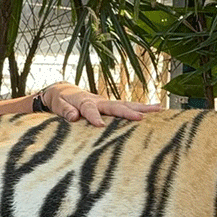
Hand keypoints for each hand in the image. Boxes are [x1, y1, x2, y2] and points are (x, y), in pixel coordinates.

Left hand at [41, 82, 161, 126]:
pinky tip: (157, 110)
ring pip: (126, 104)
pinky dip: (141, 108)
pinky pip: (127, 106)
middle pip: (115, 105)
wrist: (64, 91)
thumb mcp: (58, 105)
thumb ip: (65, 111)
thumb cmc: (60, 100)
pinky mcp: (111, 106)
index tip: (100, 125)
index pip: (89, 109)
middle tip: (141, 117)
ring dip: (142, 107)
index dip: (94, 117)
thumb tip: (73, 116)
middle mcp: (98, 100)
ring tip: (159, 109)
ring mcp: (107, 102)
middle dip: (128, 112)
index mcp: (83, 101)